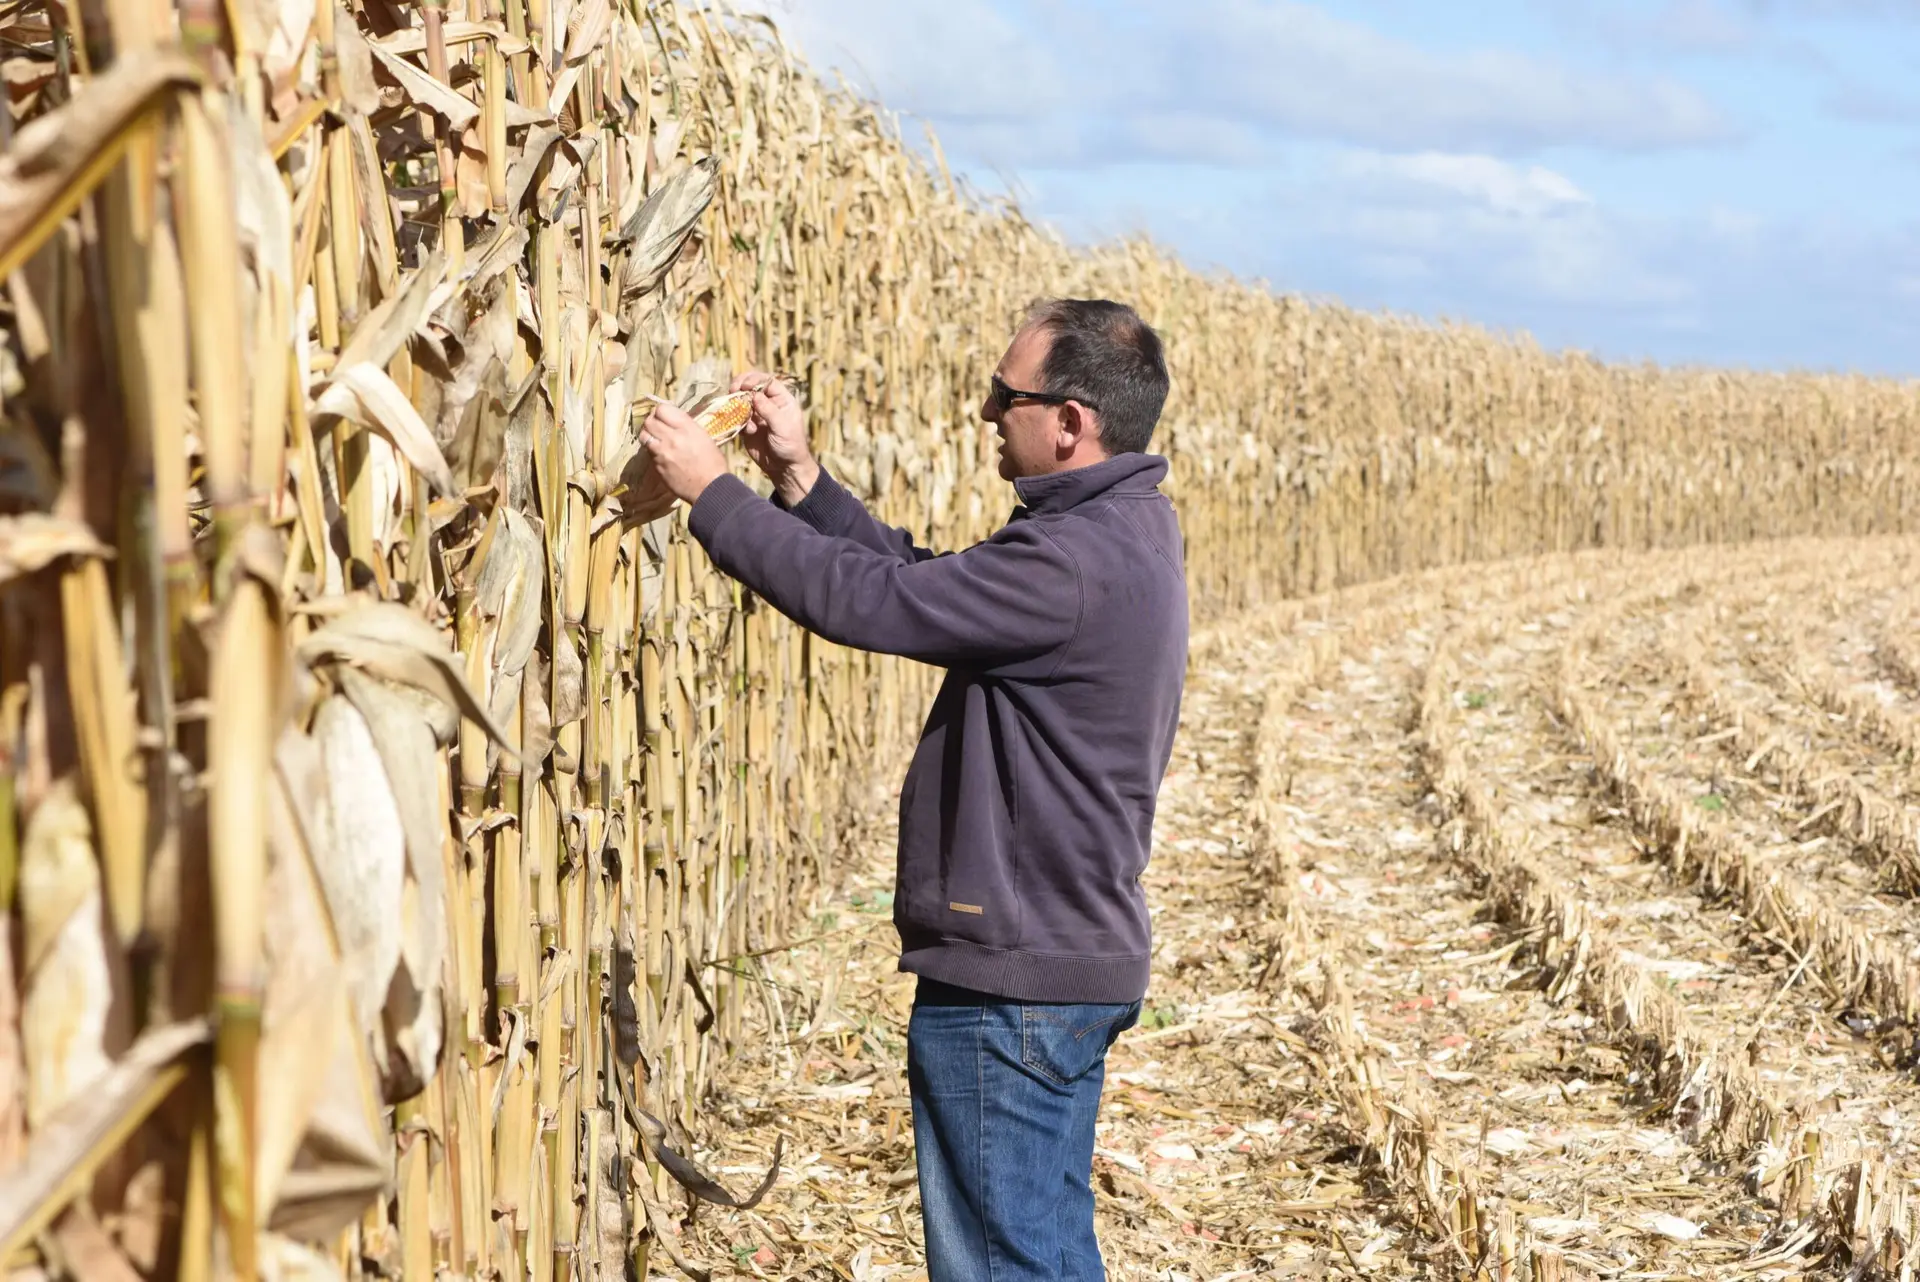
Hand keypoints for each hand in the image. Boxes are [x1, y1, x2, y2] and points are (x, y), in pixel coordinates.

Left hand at [639, 402, 730, 505]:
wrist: (710, 488)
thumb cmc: (713, 463)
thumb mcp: (704, 437)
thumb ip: (686, 426)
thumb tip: (673, 421)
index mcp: (686, 428)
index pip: (662, 409)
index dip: (660, 411)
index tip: (663, 415)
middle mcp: (671, 437)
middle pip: (649, 421)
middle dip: (651, 421)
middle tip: (657, 425)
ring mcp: (662, 452)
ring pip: (644, 436)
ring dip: (648, 435)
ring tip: (654, 438)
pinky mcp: (657, 466)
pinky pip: (648, 452)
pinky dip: (652, 450)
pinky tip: (660, 453)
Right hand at [730, 371, 817, 503]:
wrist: (784, 468)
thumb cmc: (790, 446)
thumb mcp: (783, 428)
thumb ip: (769, 410)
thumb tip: (755, 395)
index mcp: (782, 399)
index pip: (767, 381)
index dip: (754, 380)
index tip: (743, 385)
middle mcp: (769, 403)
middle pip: (751, 386)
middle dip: (741, 386)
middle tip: (732, 390)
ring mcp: (757, 414)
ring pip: (742, 400)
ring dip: (737, 404)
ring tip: (738, 414)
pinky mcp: (748, 425)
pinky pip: (737, 417)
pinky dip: (737, 421)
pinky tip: (747, 432)